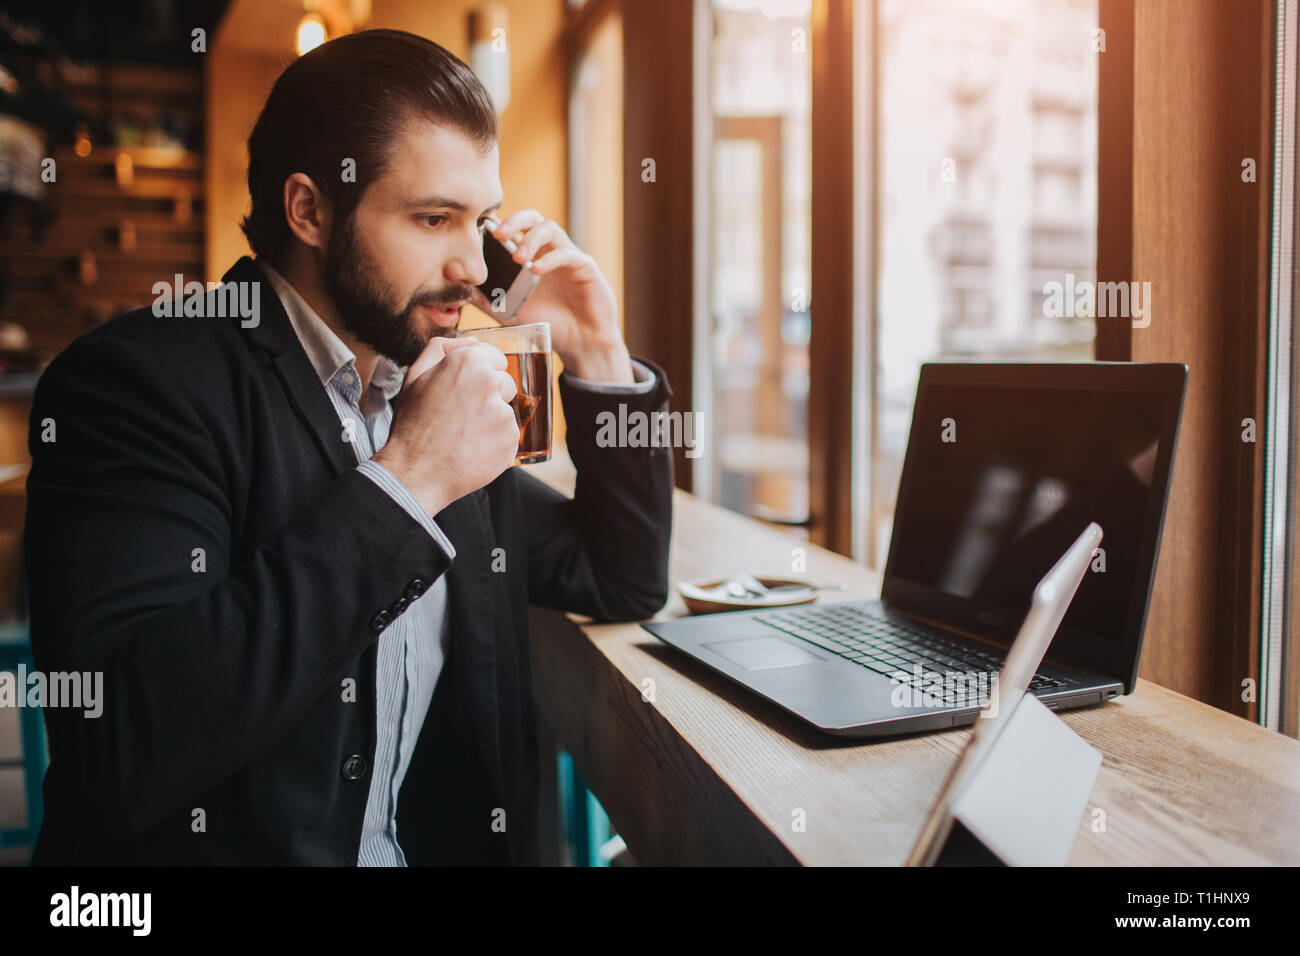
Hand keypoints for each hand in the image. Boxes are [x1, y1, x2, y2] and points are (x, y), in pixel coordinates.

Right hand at [372, 336, 518, 514]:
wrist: (416, 471)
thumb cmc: (414, 424)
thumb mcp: (415, 376)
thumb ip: (442, 349)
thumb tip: (472, 339)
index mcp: (468, 362)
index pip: (495, 358)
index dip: (480, 374)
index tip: (468, 390)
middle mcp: (490, 383)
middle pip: (505, 383)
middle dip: (489, 396)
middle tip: (463, 416)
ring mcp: (503, 412)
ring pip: (507, 410)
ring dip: (493, 421)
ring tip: (465, 435)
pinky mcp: (511, 439)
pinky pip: (509, 436)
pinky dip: (496, 443)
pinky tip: (474, 449)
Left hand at [472, 211, 633, 383]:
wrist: (582, 343)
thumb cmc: (550, 323)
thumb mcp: (512, 313)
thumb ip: (489, 300)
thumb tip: (460, 291)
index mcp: (531, 256)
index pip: (514, 228)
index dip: (498, 224)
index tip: (480, 232)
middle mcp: (549, 251)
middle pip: (532, 218)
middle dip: (514, 221)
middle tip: (497, 235)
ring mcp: (568, 257)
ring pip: (550, 229)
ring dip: (530, 239)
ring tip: (518, 257)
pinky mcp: (585, 268)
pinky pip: (568, 254)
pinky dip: (550, 259)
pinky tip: (537, 270)